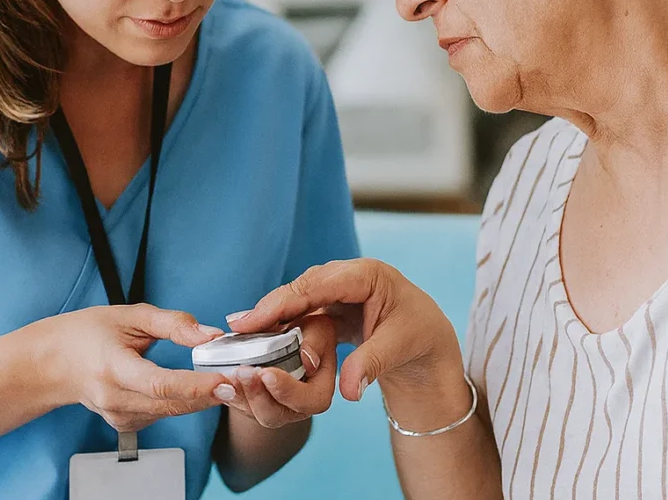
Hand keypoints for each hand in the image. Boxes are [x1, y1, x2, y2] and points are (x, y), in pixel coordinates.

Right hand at [34, 304, 235, 431]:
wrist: (53, 363)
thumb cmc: (88, 333)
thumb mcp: (130, 315)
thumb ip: (173, 324)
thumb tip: (210, 335)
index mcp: (113, 368)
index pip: (160, 384)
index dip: (196, 385)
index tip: (225, 379)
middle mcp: (114, 399)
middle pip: (171, 404)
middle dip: (210, 393)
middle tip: (242, 379)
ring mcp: (118, 417)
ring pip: (171, 413)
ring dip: (201, 399)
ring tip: (226, 378)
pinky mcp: (125, 425)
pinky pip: (162, 415)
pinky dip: (183, 403)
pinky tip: (194, 388)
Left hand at [219, 315, 335, 428]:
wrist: (289, 331)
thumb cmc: (308, 330)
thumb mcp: (319, 327)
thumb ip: (315, 339)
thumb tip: (306, 356)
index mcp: (319, 389)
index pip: (311, 401)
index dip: (288, 391)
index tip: (267, 373)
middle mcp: (296, 405)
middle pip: (276, 415)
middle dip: (257, 394)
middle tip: (243, 372)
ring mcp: (272, 407)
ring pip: (253, 413)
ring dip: (240, 394)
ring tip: (229, 373)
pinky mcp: (251, 402)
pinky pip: (238, 405)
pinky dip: (227, 391)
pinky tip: (219, 376)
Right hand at [229, 259, 463, 402]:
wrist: (430, 341)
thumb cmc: (421, 337)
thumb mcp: (400, 348)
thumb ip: (370, 364)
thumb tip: (348, 391)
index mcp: (367, 275)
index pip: (317, 285)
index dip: (282, 301)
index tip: (252, 319)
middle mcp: (348, 276)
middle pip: (300, 288)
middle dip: (269, 307)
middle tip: (237, 327)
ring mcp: (338, 289)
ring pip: (297, 299)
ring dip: (272, 315)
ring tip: (241, 332)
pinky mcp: (333, 304)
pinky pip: (303, 310)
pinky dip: (283, 323)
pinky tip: (261, 336)